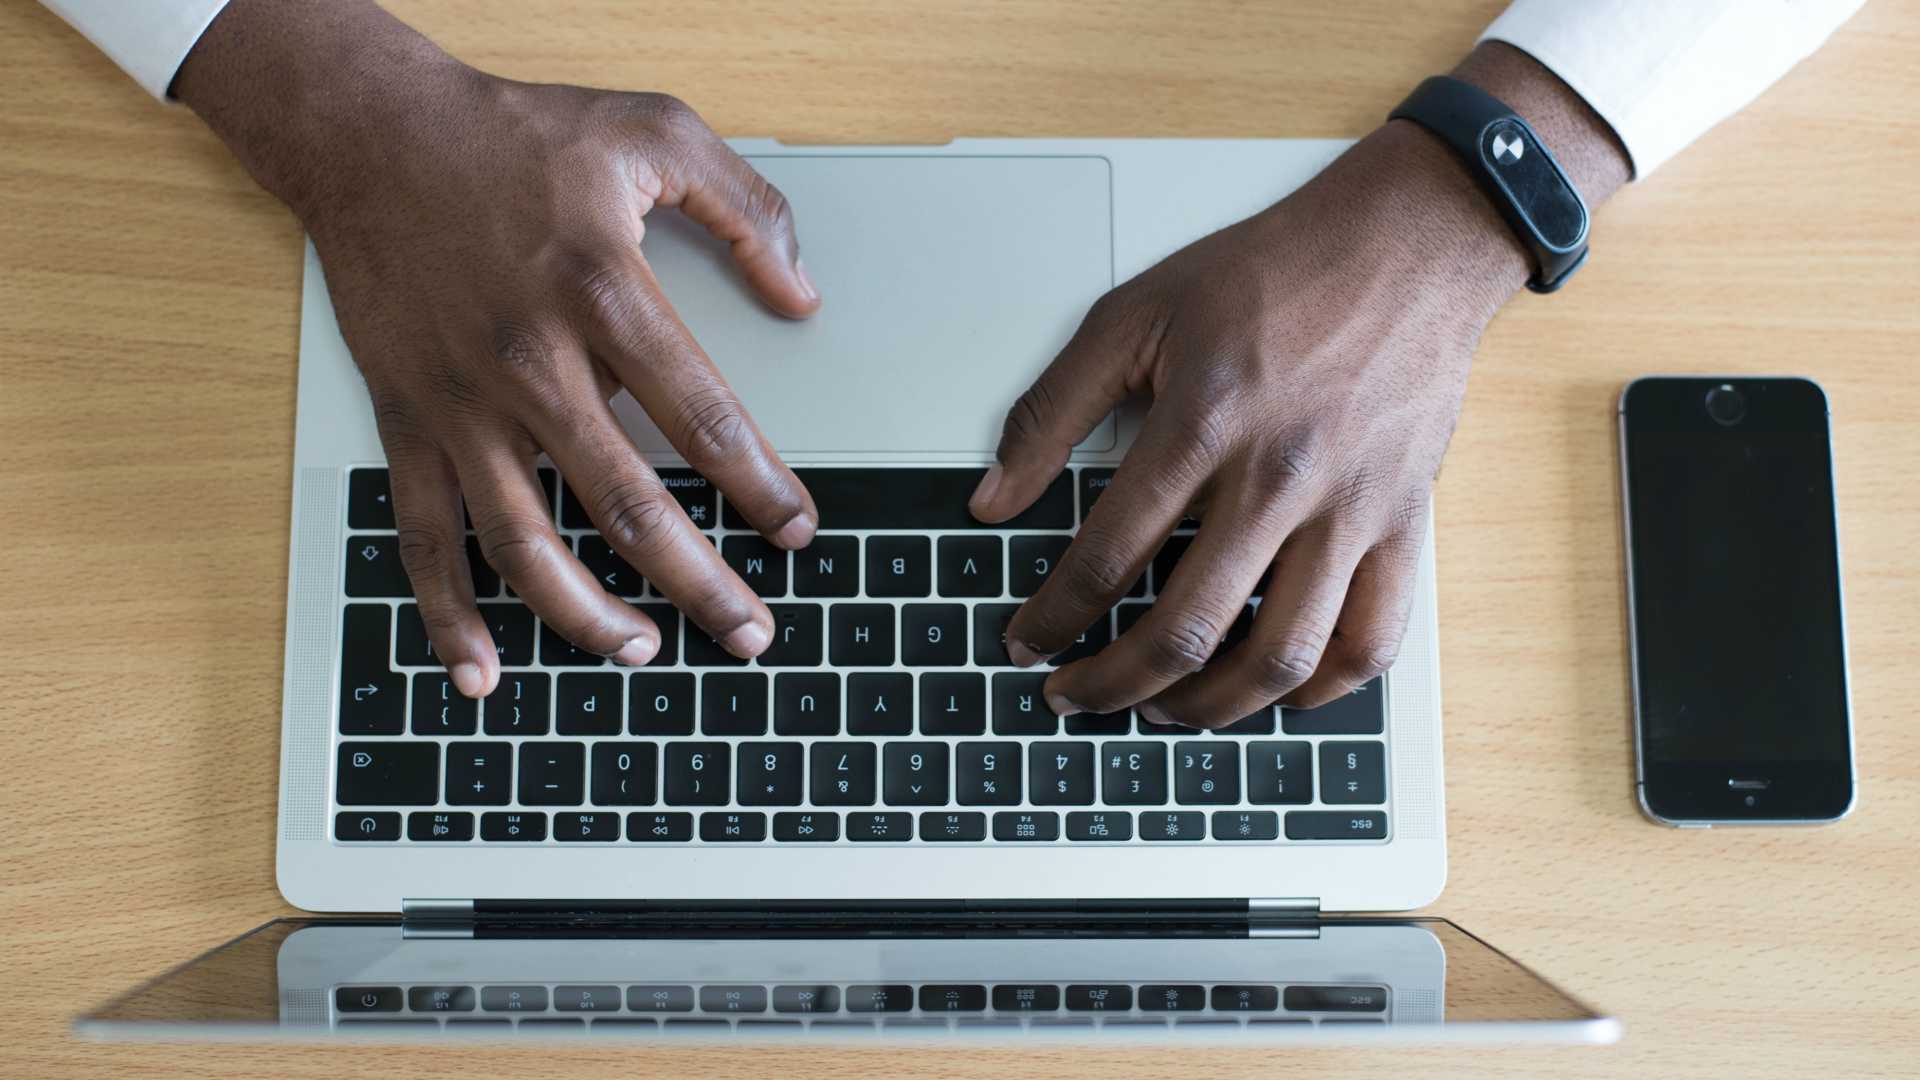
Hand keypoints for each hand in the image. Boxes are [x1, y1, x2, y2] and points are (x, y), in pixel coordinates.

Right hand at [177, 1, 820, 696]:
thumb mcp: (651, 130)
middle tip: (751, 634)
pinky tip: (482, 671)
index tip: (798, 531)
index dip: (761, 487)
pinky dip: (447, 613)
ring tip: (645, 652)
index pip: (703, 418)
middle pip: (628, 504)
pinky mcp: (407, 422)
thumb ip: (744, 208)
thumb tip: (803, 294)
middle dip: (699, 583)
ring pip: (526, 542)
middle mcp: (531, 362)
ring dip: (587, 616)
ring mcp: (462, 404)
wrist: (370, 133)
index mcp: (602, 291)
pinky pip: (424, 537)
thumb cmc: (515, 134)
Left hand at [969, 122, 1535, 726]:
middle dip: (1111, 683)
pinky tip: (1273, 693)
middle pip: (1184, 628)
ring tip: (1162, 710)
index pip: (1106, 557)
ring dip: (1208, 707)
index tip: (1026, 642)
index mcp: (1203, 424)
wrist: (1407, 245)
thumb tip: (992, 497)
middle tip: (1074, 696)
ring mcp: (1351, 510)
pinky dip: (1318, 690)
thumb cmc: (1271, 276)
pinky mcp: (1404, 524)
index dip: (1052, 617)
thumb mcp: (1133, 314)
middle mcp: (1280, 477)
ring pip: (1279, 657)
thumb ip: (1051, 409)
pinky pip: (1370, 642)